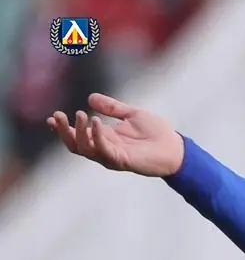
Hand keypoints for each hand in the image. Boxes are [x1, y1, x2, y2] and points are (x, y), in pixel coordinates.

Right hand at [48, 92, 183, 176]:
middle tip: (58, 115)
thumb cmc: (157, 133)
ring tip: (80, 114)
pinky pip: (103, 150)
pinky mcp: (122, 161)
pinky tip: (95, 121)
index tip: (53, 117)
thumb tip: (90, 98)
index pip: (78, 135)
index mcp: (105, 137)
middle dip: (64, 131)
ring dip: (78, 132)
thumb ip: (112, 107)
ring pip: (85, 149)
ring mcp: (112, 156)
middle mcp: (105, 148)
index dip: (64, 128)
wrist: (176, 148)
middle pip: (75, 144)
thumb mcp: (131, 114)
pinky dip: (97, 136)